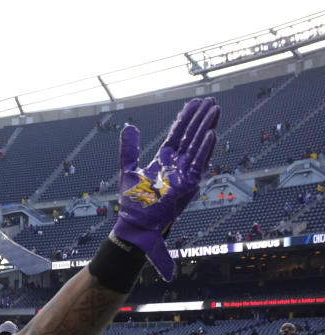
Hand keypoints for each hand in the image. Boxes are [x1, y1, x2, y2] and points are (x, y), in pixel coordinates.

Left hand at [114, 98, 219, 279]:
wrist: (135, 223)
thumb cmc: (134, 202)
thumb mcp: (128, 169)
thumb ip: (129, 148)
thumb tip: (129, 127)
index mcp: (165, 160)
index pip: (178, 134)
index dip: (186, 118)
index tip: (195, 103)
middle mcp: (178, 165)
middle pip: (191, 136)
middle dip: (200, 118)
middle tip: (210, 101)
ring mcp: (185, 174)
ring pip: (198, 146)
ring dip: (207, 128)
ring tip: (215, 110)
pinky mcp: (189, 184)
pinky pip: (199, 164)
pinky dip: (205, 149)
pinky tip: (211, 133)